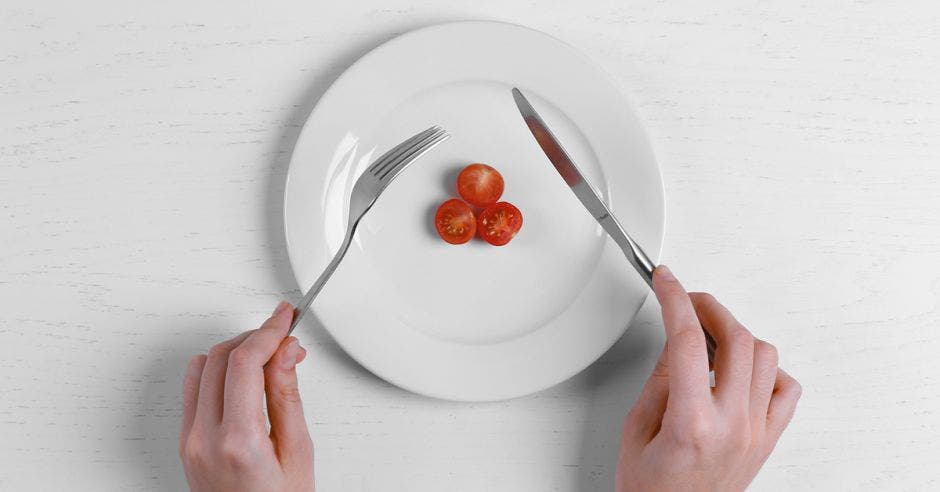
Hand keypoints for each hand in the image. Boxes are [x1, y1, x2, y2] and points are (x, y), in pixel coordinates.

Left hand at [179, 302, 313, 491]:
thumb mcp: (299, 452)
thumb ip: (287, 396)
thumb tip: (285, 352)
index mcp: (238, 440)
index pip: (245, 361)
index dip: (268, 330)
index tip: (285, 317)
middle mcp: (204, 438)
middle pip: (221, 356)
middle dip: (255, 338)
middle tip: (285, 337)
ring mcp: (189, 440)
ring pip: (201, 367)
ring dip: (234, 351)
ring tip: (267, 356)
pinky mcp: (185, 442)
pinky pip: (192, 388)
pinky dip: (216, 371)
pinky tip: (241, 375)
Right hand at [616, 266, 800, 491]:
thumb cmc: (650, 491)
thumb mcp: (638, 429)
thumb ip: (661, 380)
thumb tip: (677, 340)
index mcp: (692, 422)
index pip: (686, 340)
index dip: (675, 299)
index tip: (666, 281)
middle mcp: (733, 425)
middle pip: (736, 338)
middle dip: (708, 308)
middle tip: (687, 300)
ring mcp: (756, 432)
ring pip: (766, 356)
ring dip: (737, 335)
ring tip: (710, 335)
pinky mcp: (768, 440)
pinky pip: (786, 389)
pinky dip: (767, 369)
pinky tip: (741, 369)